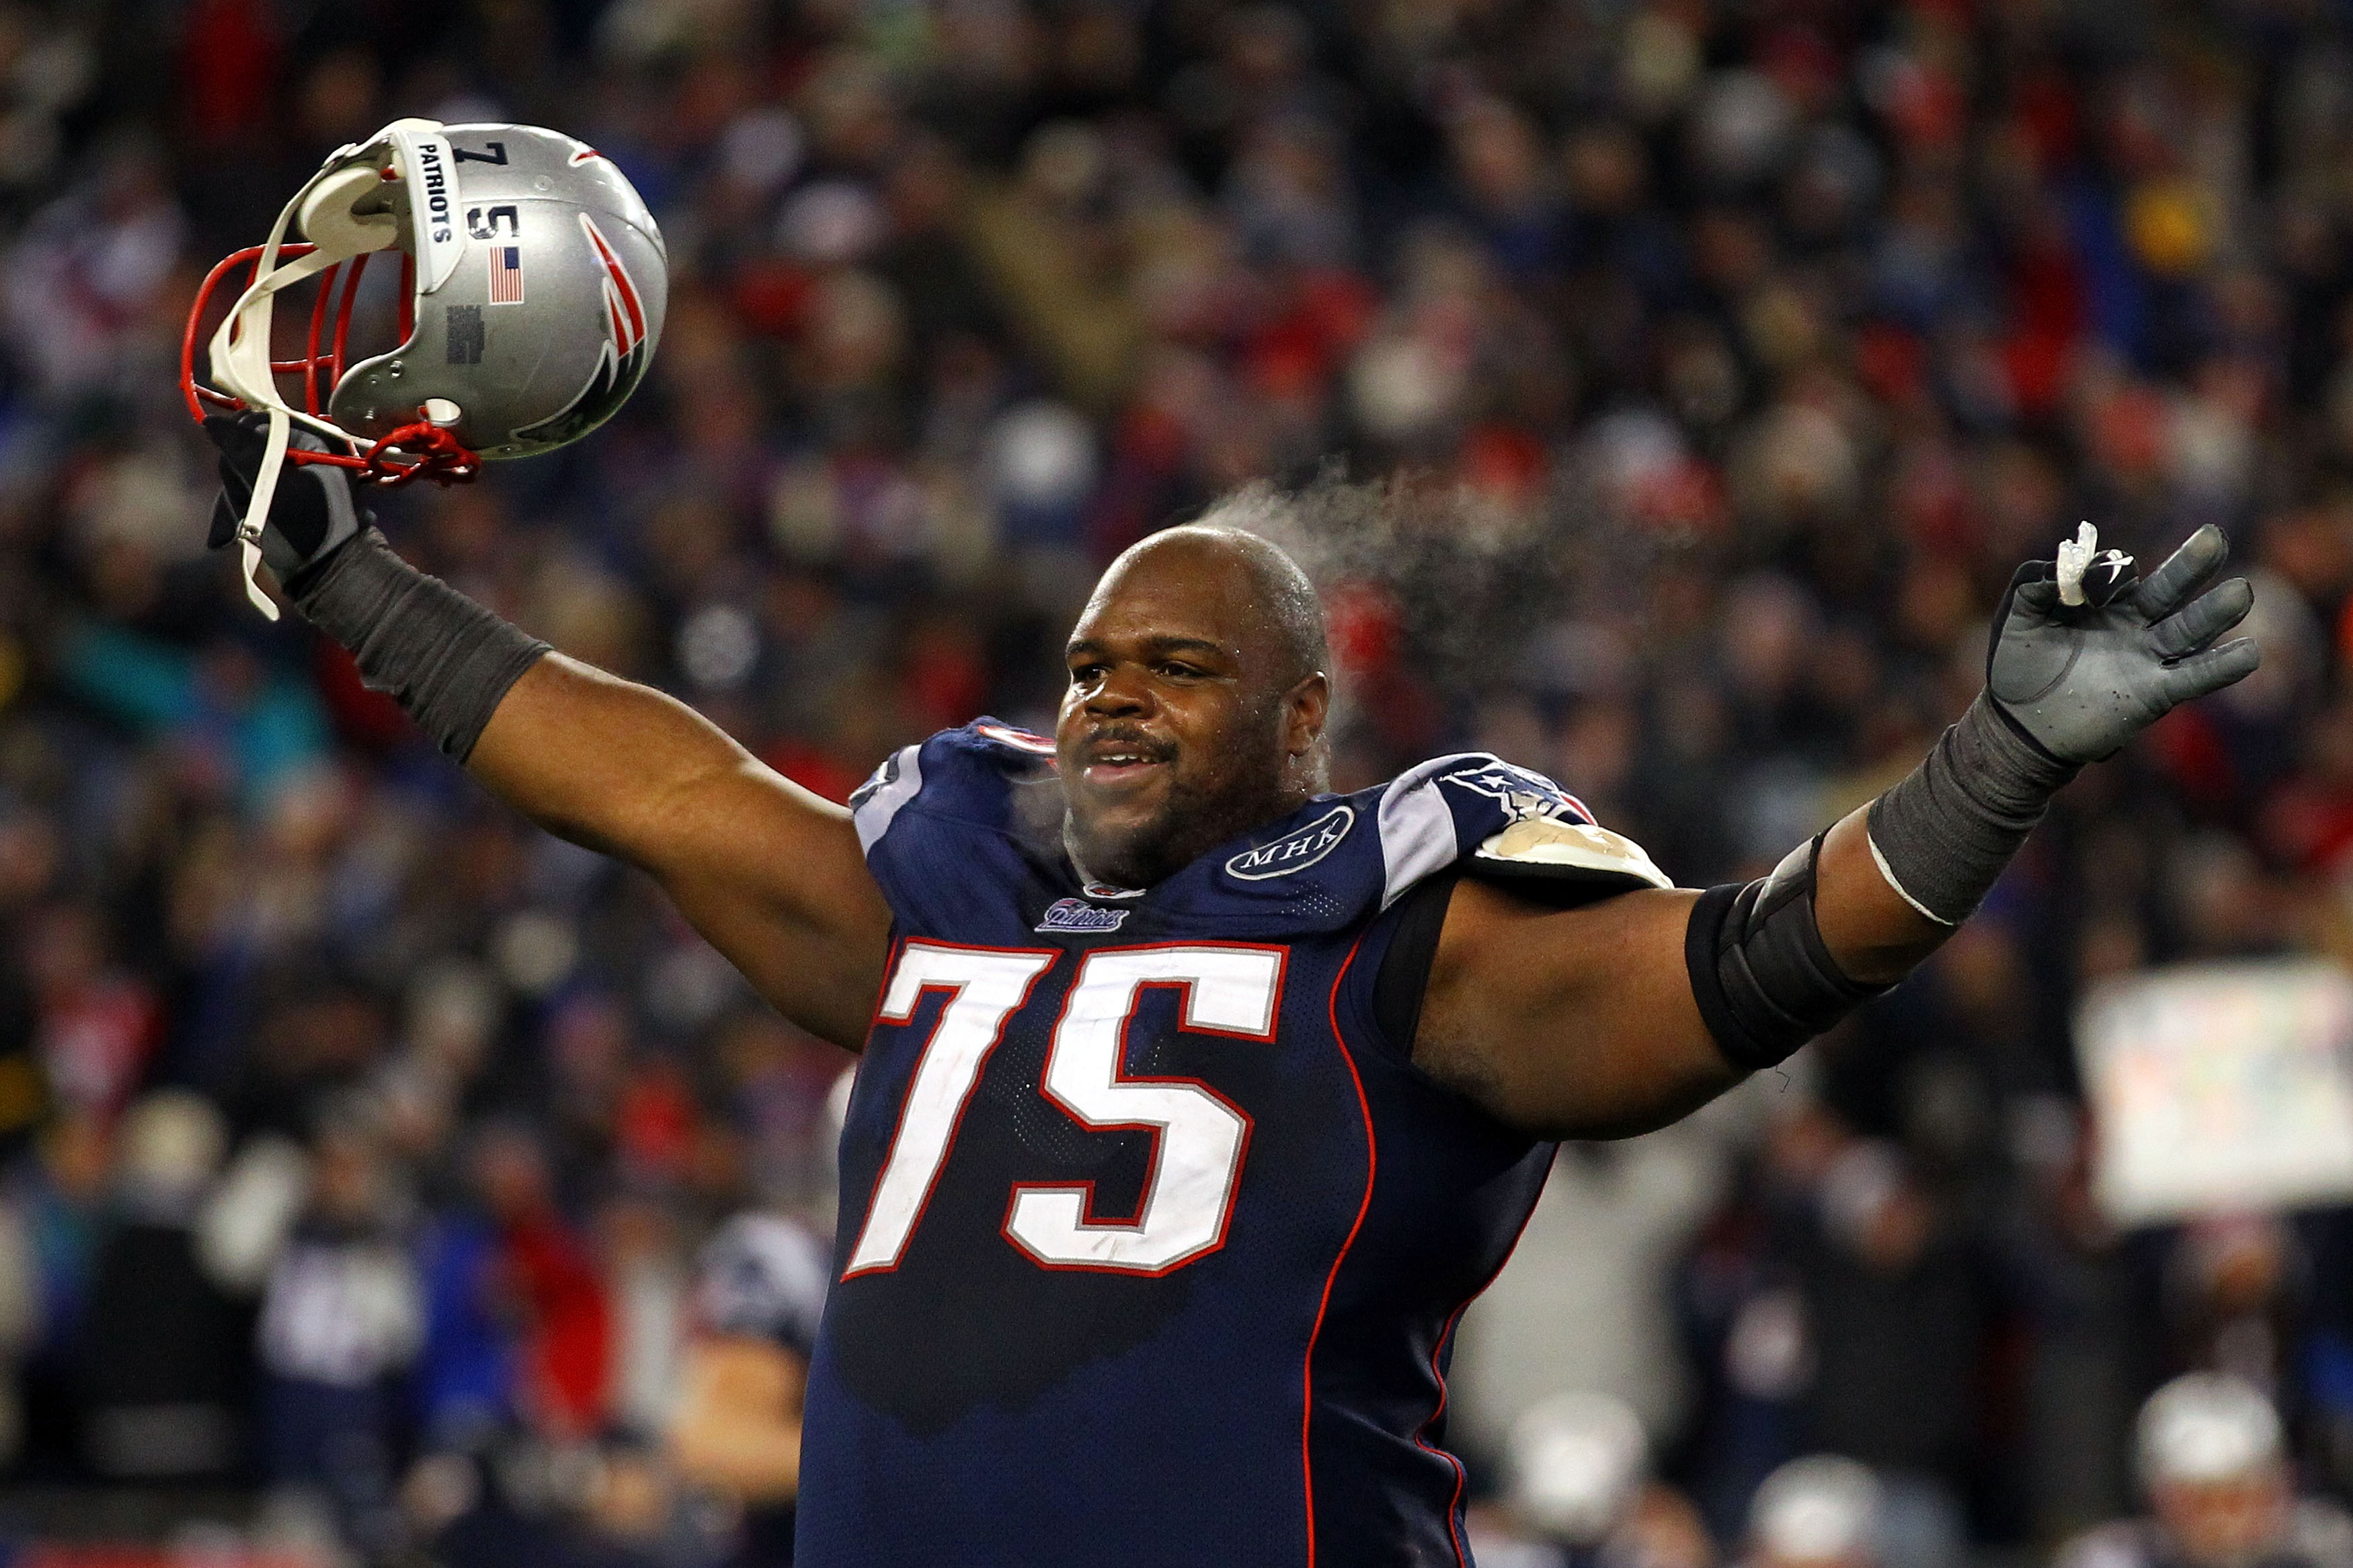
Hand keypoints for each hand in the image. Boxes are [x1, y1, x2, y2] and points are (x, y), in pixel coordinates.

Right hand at [203, 411, 364, 591]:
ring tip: (248, 526)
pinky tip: (232, 533)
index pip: (262, 421)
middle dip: (239, 479)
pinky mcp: (279, 498)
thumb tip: (212, 422)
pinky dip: (238, 511)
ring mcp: (290, 477)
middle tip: (250, 506)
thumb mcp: (274, 486)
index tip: (241, 471)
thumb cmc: (310, 529)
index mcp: (315, 441)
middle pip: (247, 447)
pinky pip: (246, 492)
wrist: (329, 576)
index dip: (242, 443)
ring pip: (241, 472)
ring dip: (236, 500)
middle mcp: (304, 453)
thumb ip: (244, 451)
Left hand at [1987, 522, 2260, 763]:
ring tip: (2241, 592)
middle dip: (2191, 564)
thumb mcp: (2015, 618)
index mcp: (2105, 602)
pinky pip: (2193, 677)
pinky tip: (2250, 652)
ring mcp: (2147, 658)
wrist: (2019, 725)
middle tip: (2214, 537)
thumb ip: (2033, 585)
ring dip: (2216, 611)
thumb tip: (2061, 570)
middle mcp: (2134, 625)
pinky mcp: (2154, 693)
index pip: (2121, 574)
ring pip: (2189, 629)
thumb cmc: (2017, 666)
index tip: (2099, 578)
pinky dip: (2221, 667)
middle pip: (2170, 589)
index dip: (2112, 572)